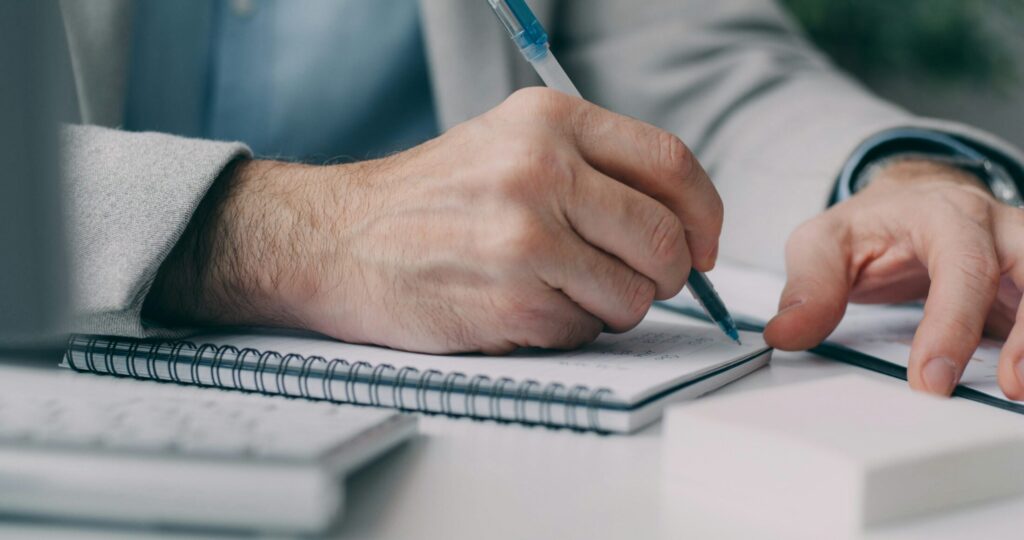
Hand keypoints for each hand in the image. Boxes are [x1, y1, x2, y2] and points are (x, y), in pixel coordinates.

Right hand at [145, 88, 722, 353]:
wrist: (336, 239)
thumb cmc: (429, 199)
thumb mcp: (508, 143)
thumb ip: (593, 167)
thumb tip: (680, 221)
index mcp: (549, 121)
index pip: (671, 163)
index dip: (704, 213)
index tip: (702, 244)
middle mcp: (540, 171)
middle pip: (664, 238)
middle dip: (668, 273)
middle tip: (642, 281)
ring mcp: (525, 239)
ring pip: (633, 295)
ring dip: (613, 306)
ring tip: (562, 291)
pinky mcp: (510, 302)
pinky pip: (584, 331)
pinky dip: (568, 329)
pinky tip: (523, 308)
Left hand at [764, 158, 1023, 399]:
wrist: (903, 208)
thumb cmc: (867, 227)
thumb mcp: (823, 243)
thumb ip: (809, 287)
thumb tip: (786, 334)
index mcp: (944, 214)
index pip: (962, 264)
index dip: (952, 323)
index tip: (931, 380)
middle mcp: (997, 230)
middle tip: (1011, 386)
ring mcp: (1022, 257)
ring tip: (1019, 391)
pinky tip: (1020, 380)